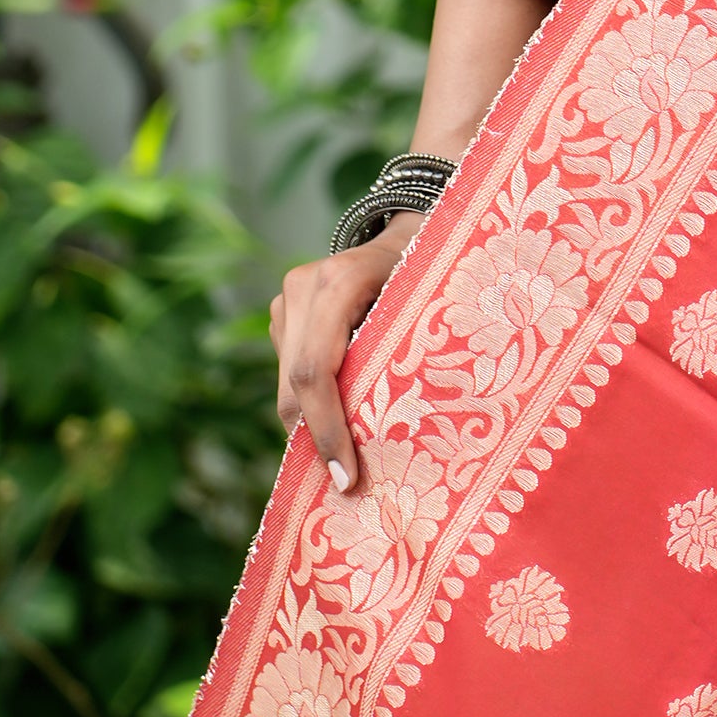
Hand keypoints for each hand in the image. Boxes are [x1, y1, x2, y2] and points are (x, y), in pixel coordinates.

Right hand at [271, 217, 425, 497]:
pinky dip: (312, 404)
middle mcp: (302, 285)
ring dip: (313, 423)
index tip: (346, 478)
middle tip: (348, 483)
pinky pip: (290, 371)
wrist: (410, 233)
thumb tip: (394, 436)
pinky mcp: (284, 314)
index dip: (327, 430)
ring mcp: (287, 299)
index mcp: (339, 280)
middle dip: (316, 438)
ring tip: (350, 457)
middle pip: (293, 385)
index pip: (316, 371)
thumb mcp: (428, 308)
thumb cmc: (433, 273)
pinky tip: (342, 421)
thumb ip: (403, 355)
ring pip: (287, 384)